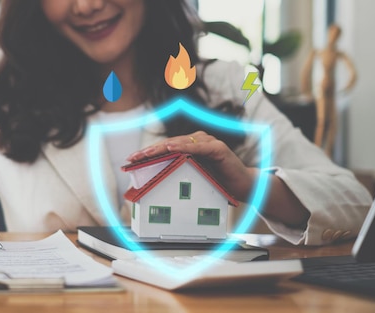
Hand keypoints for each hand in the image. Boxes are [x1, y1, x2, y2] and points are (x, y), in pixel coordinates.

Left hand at [126, 131, 255, 200]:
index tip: (131, 160)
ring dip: (162, 148)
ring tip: (147, 153)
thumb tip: (154, 182)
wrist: (243, 186)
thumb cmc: (219, 183)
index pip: (165, 149)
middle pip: (169, 144)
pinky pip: (198, 147)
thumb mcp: (194, 179)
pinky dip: (184, 147)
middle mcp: (197, 141)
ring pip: (180, 143)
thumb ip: (178, 176)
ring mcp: (208, 143)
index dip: (147, 153)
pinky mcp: (218, 148)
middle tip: (133, 158)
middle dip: (149, 151)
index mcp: (190, 147)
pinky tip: (171, 148)